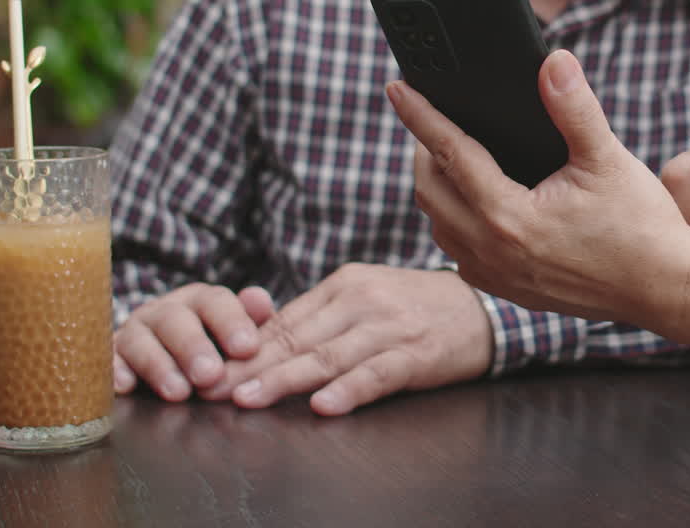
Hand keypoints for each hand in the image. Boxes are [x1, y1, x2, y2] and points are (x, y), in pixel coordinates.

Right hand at [114, 283, 273, 399]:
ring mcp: (134, 332)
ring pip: (140, 341)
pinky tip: (125, 386)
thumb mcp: (239, 335)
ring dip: (158, 365)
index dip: (232, 323)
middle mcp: (164, 311)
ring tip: (179, 392)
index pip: (215, 302)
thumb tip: (261, 301)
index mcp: (200, 301)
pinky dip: (115, 371)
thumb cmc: (215, 349)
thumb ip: (254, 320)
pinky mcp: (111, 356)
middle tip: (211, 375)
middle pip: (175, 320)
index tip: (247, 349)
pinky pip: (107, 360)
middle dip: (193, 347)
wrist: (171, 361)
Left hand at [197, 264, 490, 415]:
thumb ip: (321, 318)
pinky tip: (324, 405)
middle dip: (249, 366)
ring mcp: (391, 326)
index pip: (284, 320)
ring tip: (248, 399)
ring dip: (285, 379)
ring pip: (328, 355)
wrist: (483, 307)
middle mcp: (364, 299)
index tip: (206, 369)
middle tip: (211, 389)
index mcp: (345, 283)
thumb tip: (261, 345)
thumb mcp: (367, 298)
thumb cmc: (417, 308)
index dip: (242, 348)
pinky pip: (377, 374)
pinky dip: (349, 390)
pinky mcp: (417, 353)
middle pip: (297, 337)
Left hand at [386, 50, 689, 325]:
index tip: (399, 87)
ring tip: (450, 154)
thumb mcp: (608, 158)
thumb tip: (553, 61)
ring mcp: (496, 276)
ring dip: (437, 187)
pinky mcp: (508, 290)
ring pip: (439, 224)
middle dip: (424, 149)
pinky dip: (454, 220)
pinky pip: (458, 251)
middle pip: (430, 190)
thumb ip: (574, 107)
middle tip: (432, 117)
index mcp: (509, 216)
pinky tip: (475, 201)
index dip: (421, 115)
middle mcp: (491, 251)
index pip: (449, 153)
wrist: (666, 289)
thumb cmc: (642, 227)